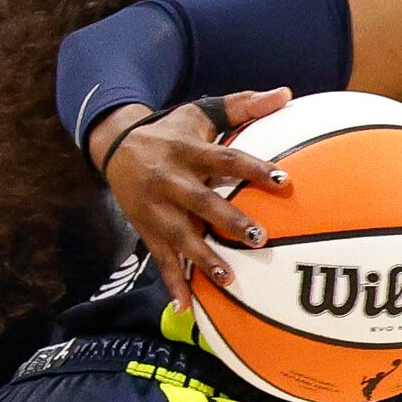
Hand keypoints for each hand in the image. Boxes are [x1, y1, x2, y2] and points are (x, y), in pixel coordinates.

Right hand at [90, 88, 293, 311]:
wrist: (115, 145)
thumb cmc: (172, 131)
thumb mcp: (200, 113)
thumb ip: (243, 106)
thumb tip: (287, 94)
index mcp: (189, 151)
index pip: (227, 159)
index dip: (255, 169)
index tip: (285, 180)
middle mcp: (170, 180)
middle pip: (201, 202)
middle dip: (228, 220)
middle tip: (260, 237)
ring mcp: (155, 209)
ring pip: (179, 236)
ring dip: (203, 258)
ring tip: (229, 278)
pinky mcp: (146, 230)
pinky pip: (160, 260)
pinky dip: (172, 284)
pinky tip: (186, 308)